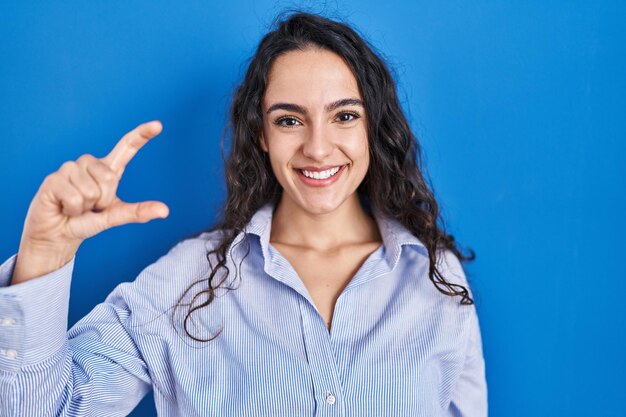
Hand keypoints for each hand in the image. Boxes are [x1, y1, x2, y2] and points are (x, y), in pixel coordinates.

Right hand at [11, 121, 168, 284]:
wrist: (59, 235)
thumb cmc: (87, 221)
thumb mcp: (115, 216)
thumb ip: (138, 212)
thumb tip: (165, 211)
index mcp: (108, 169)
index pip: (127, 147)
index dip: (142, 135)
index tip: (158, 125)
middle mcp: (89, 163)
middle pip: (110, 179)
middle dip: (103, 200)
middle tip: (90, 207)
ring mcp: (69, 169)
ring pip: (91, 190)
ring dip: (86, 206)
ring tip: (75, 207)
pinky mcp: (53, 179)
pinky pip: (74, 198)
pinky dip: (72, 210)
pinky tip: (63, 207)